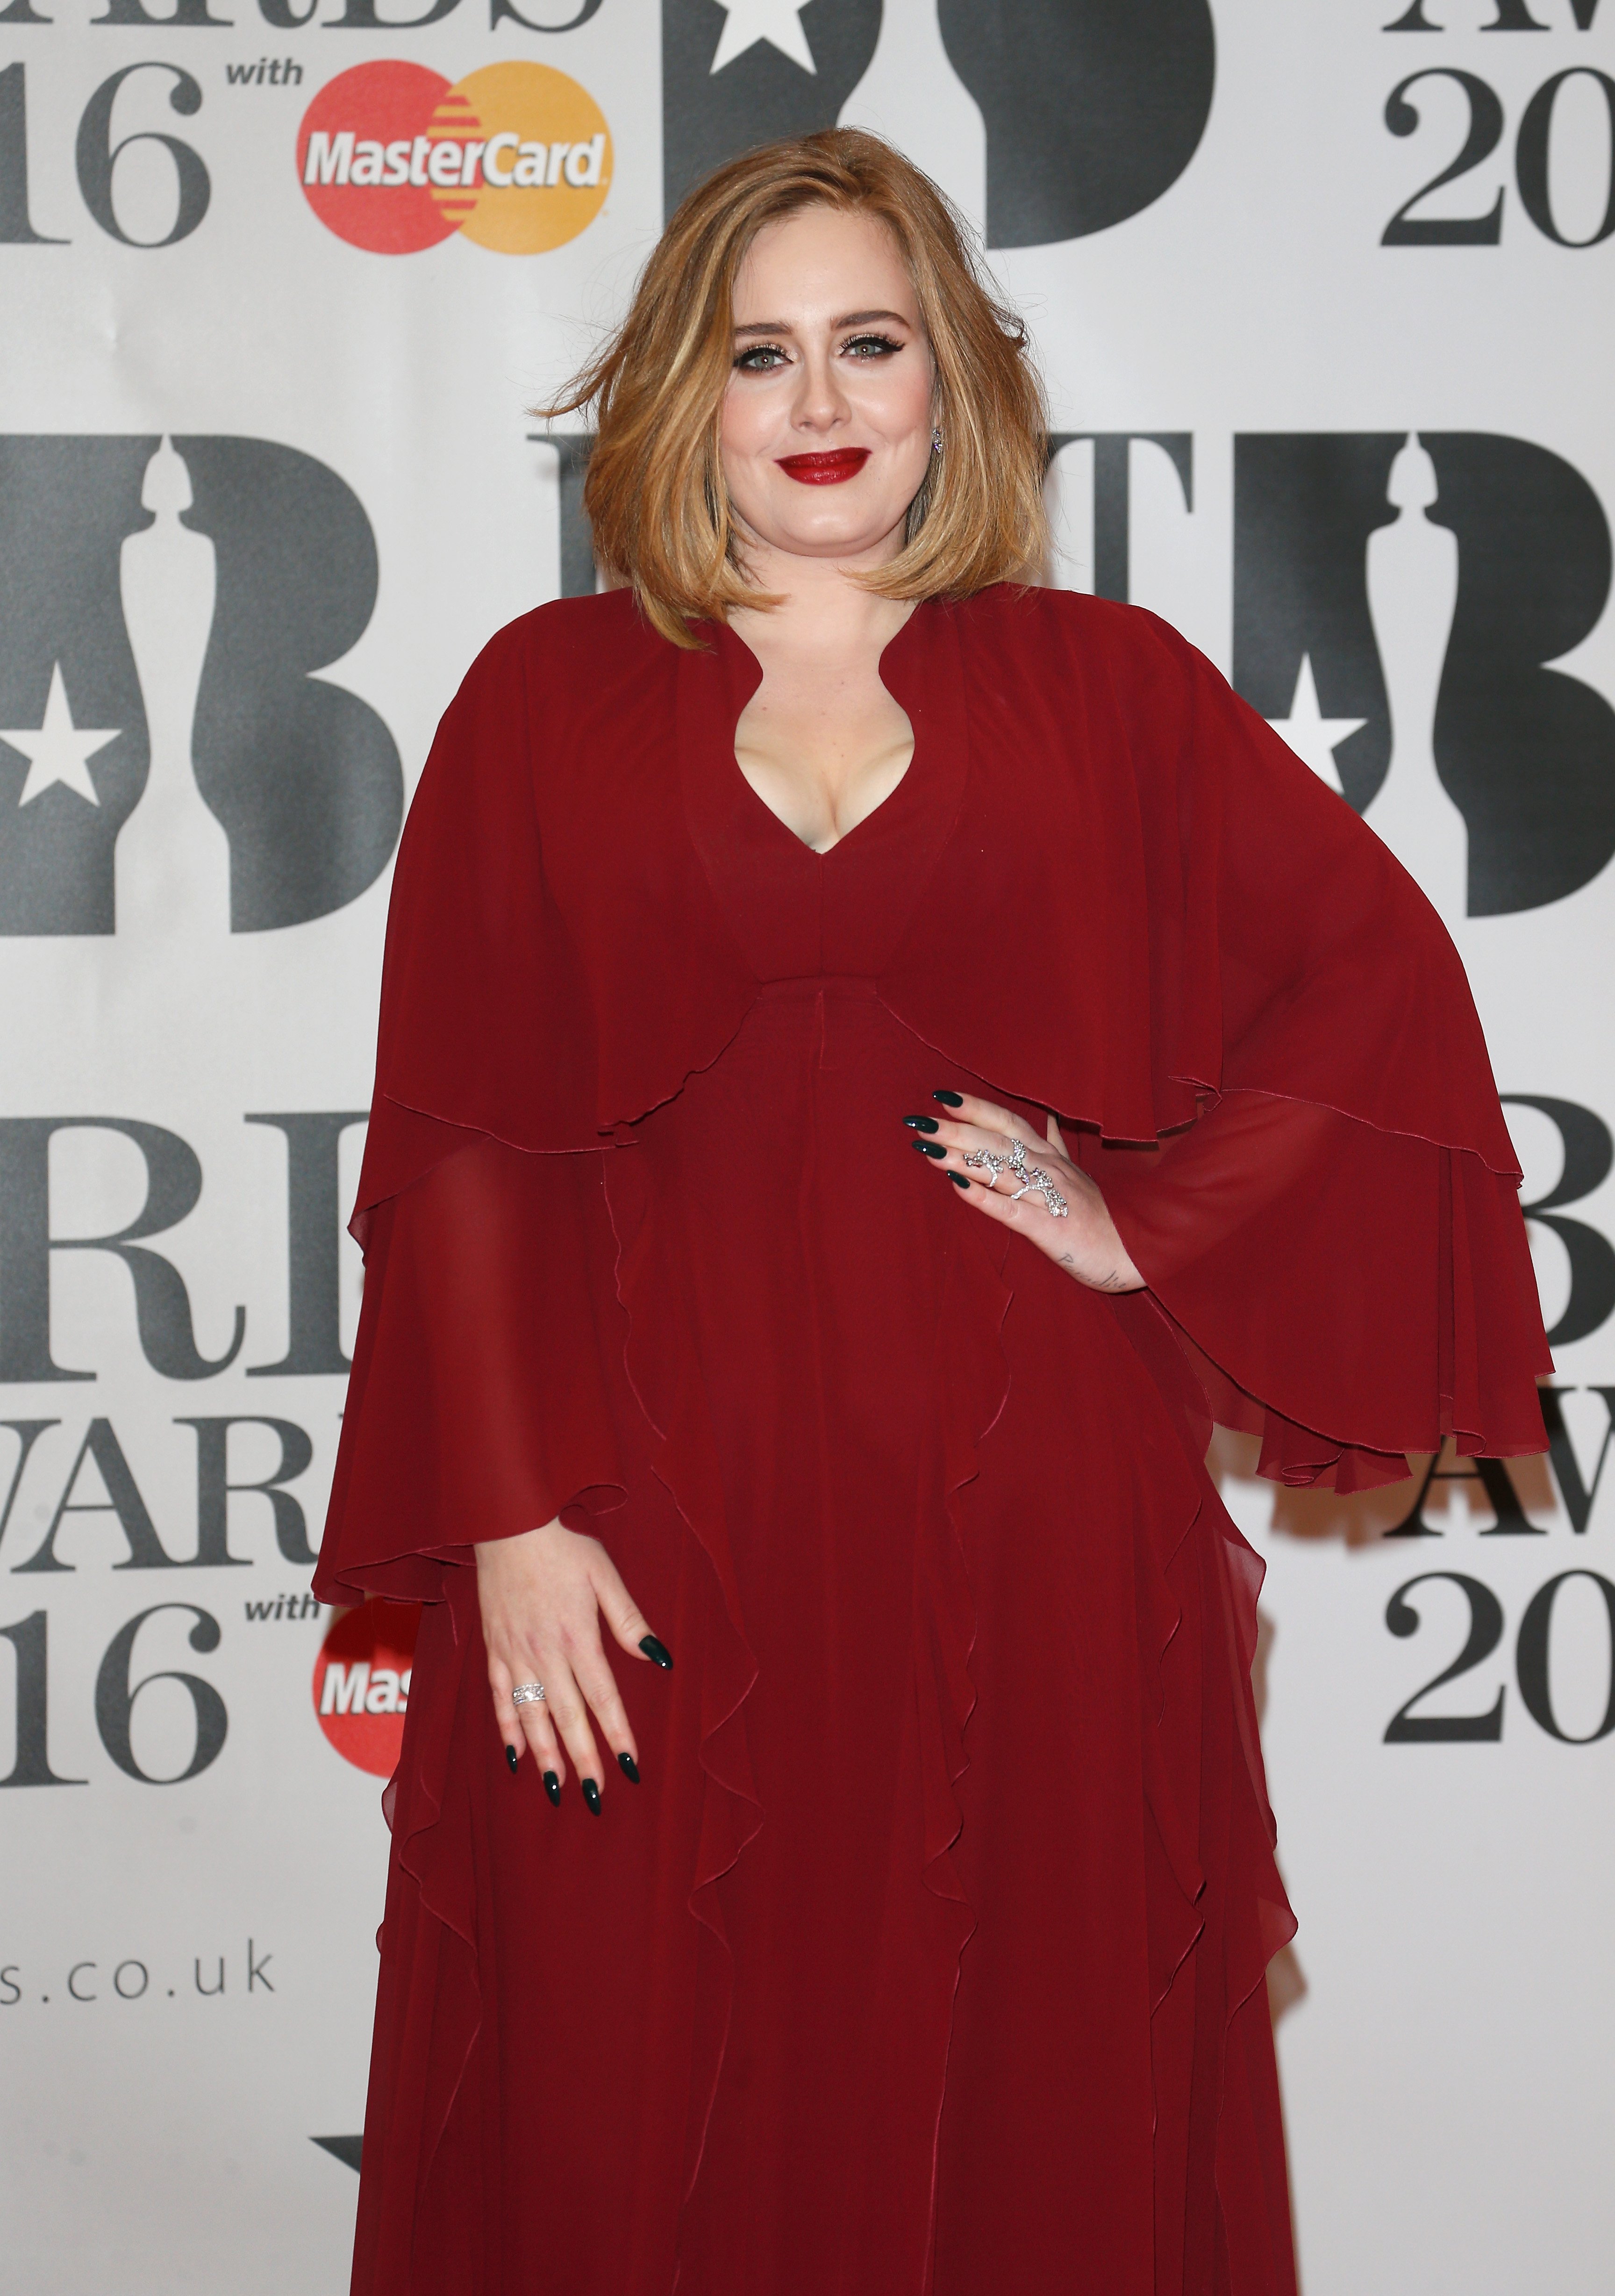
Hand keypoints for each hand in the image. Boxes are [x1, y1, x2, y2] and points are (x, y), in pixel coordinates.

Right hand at [476, 1519, 670, 1810]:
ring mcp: (515, 1655)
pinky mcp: (494, 1650)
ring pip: (532, 1716)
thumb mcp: (605, 1575)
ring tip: (557, 1788)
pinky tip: (515, 1757)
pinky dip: (507, 1730)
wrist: (506, 1523)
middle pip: (568, 1717)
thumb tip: (660, 1658)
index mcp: (578, 1637)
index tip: (631, 1768)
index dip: (618, 1735)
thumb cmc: (562, 1546)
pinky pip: (499, 1699)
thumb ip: (629, 1621)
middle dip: (584, 1759)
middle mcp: (545, 1654)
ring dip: (546, 1756)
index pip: (603, 1698)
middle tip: (596, 1797)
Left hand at [905, 1093, 1144, 1293]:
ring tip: (928, 1148)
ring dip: (962, 1158)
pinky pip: (1010, 1210)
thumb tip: (1050, 1118)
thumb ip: (1058, 1145)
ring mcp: (1048, 1197)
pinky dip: (983, 1197)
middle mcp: (1048, 1170)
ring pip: (1000, 1171)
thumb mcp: (1078, 1174)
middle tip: (920, 1121)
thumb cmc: (1098, 1215)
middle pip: (997, 1142)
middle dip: (956, 1130)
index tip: (943, 1096)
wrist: (1132, 1249)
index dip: (977, 1108)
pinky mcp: (1047, 1227)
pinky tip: (957, 1186)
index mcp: (1051, 1157)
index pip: (1010, 1122)